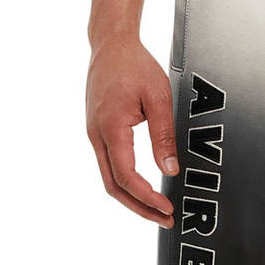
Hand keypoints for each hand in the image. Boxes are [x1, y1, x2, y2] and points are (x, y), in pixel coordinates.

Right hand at [86, 37, 178, 225]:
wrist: (111, 45)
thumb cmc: (134, 65)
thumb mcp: (158, 98)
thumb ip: (163, 136)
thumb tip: (170, 170)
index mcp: (110, 127)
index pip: (126, 176)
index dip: (147, 197)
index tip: (167, 207)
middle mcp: (97, 135)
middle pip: (114, 187)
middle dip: (140, 208)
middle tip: (165, 219)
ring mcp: (95, 135)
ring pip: (110, 179)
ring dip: (133, 199)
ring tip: (157, 211)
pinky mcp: (99, 133)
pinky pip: (110, 167)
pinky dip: (126, 184)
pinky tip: (144, 191)